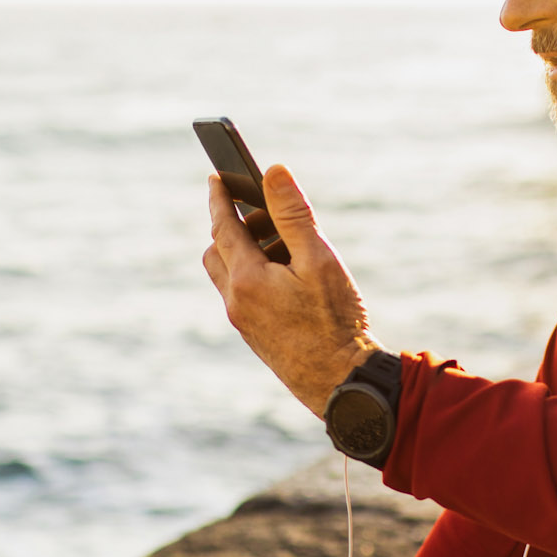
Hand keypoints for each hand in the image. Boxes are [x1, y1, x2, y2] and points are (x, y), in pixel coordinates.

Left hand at [204, 164, 381, 416]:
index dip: (220, 198)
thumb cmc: (336, 322)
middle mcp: (236, 302)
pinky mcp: (255, 338)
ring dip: (242, 254)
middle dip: (230, 226)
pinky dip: (252, 277)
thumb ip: (294, 214)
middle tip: (257, 211)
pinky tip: (287, 280)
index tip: (216, 177)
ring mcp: (243, 323)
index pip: (223, 226)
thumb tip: (274, 172)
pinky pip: (241, 297)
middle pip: (217, 252)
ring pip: (227, 276)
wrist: (340, 384)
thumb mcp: (319, 260)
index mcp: (246, 278)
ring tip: (281, 246)